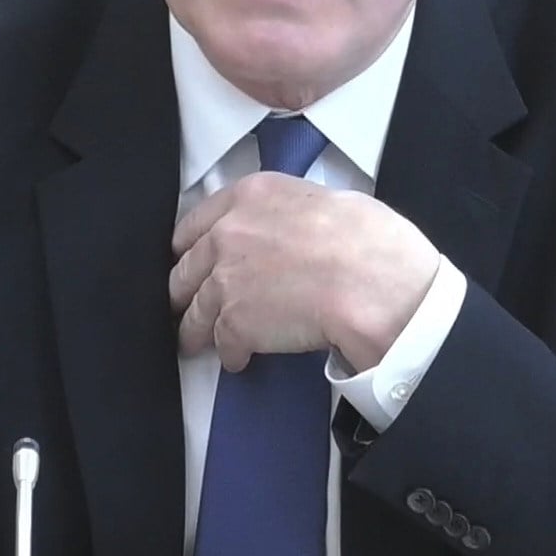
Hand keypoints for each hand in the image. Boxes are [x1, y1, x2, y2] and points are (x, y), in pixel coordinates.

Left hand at [169, 173, 439, 373]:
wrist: (370, 281)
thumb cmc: (366, 239)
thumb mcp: (322, 200)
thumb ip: (288, 214)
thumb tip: (291, 231)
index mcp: (250, 196)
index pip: (196, 223)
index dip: (193, 247)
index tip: (195, 260)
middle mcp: (226, 234)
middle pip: (185, 269)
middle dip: (187, 289)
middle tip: (190, 302)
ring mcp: (224, 280)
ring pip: (194, 312)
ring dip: (197, 329)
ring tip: (199, 342)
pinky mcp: (233, 324)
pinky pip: (222, 344)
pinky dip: (231, 354)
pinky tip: (240, 359)